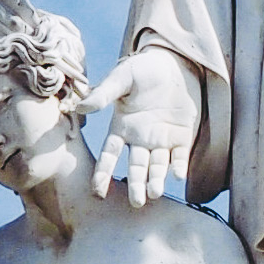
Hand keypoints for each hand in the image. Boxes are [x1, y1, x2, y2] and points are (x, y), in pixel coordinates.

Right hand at [82, 46, 203, 206]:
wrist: (176, 61)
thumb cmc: (144, 68)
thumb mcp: (123, 77)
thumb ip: (105, 93)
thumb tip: (82, 108)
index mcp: (122, 127)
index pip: (110, 155)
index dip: (103, 173)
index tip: (98, 192)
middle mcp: (140, 139)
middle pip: (136, 168)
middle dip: (136, 185)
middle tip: (136, 203)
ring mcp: (161, 139)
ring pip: (157, 167)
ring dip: (156, 181)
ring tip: (155, 193)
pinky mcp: (182, 136)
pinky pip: (179, 156)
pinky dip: (179, 167)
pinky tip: (178, 175)